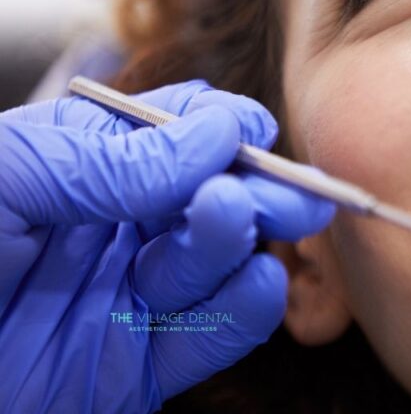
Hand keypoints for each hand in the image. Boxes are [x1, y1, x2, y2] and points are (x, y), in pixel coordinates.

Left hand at [0, 81, 335, 412]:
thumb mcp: (1, 178)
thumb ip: (107, 159)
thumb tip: (216, 134)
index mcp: (78, 167)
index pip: (172, 133)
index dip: (220, 126)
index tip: (250, 127)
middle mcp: (111, 229)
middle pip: (209, 199)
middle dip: (257, 187)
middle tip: (295, 187)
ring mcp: (125, 299)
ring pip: (213, 265)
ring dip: (241, 242)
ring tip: (238, 218)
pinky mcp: (132, 370)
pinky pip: (207, 340)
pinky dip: (243, 313)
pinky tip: (258, 283)